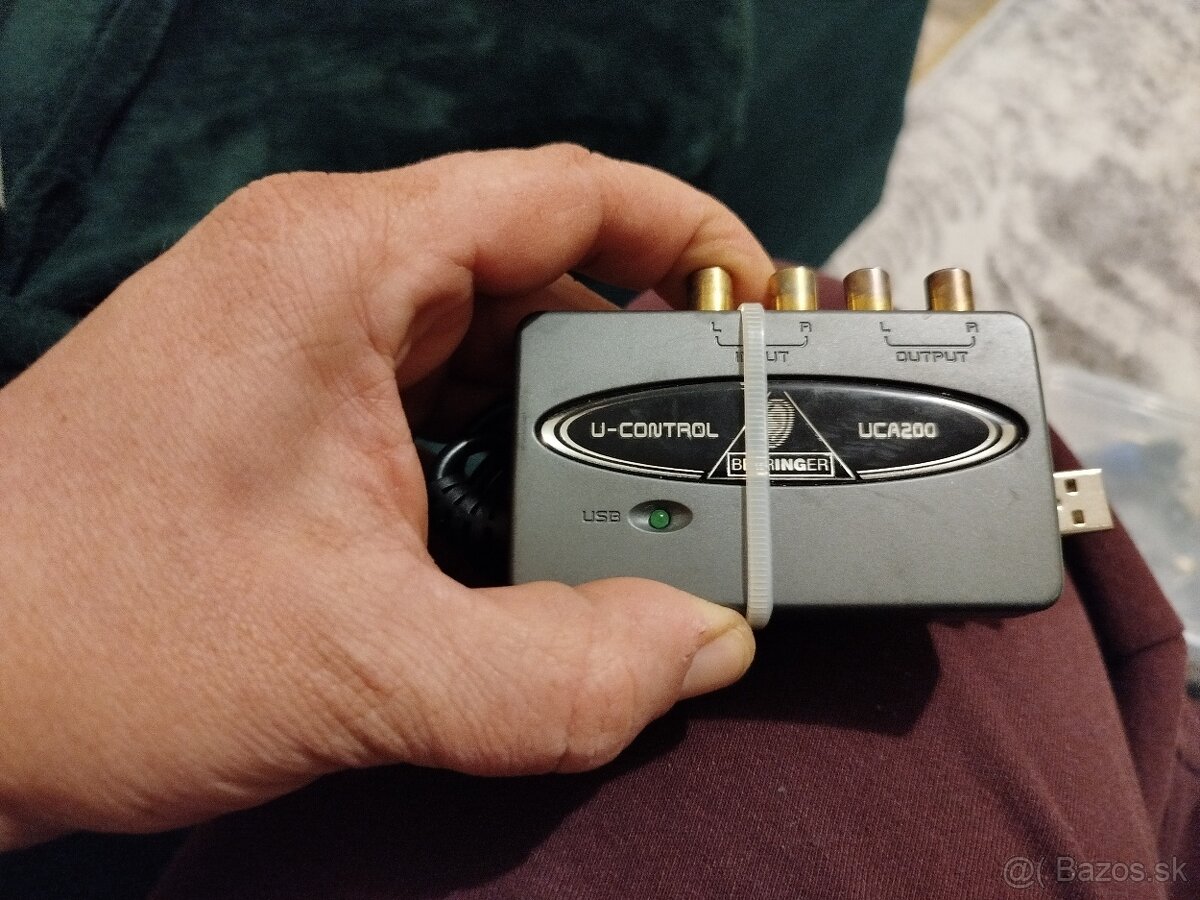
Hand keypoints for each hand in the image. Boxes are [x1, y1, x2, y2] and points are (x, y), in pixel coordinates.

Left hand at [0, 145, 772, 848]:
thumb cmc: (72, 637)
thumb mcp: (354, 665)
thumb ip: (555, 671)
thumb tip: (698, 650)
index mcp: (338, 264)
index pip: (567, 194)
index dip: (690, 236)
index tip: (767, 301)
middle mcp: (319, 276)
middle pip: (537, 270)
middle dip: (643, 351)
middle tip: (727, 437)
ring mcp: (297, 339)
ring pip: (486, 343)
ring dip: (570, 415)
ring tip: (647, 494)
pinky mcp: (284, 406)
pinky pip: (433, 400)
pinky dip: (503, 453)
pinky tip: (535, 528)